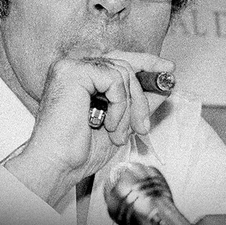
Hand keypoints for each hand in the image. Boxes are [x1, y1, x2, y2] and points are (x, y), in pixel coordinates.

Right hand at [5, 51, 173, 206]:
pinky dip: (119, 105)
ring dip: (129, 107)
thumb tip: (162, 87)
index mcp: (82, 76)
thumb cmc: (78, 150)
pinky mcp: (73, 72)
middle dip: (142, 93)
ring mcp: (72, 66)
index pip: (119, 59)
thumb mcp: (120, 122)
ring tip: (118, 132)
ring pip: (123, 72)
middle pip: (124, 62)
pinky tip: (108, 124)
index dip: (146, 62)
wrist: (57, 165)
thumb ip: (138, 102)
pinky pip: (114, 79)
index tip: (168, 69)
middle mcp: (75, 67)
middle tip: (147, 117)